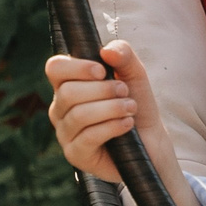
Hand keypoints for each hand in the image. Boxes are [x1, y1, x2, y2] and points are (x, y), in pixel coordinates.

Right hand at [44, 41, 205, 205]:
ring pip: (78, 115)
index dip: (76, 67)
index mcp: (67, 85)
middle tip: (125, 92)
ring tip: (131, 108)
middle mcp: (60, 109)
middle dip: (102, 90)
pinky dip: (111, 127)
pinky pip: (87, 137)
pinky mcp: (76, 155)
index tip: (102, 71)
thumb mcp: (134, 74)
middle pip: (67, 92)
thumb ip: (123, 55)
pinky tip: (127, 124)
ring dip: (110, 108)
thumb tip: (106, 51)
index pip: (55, 68)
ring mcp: (65, 133)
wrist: (150, 141)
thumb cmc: (135, 104)